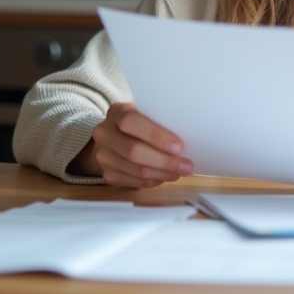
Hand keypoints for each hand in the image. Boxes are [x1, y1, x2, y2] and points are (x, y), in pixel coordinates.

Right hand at [70, 102, 193, 188]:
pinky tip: (164, 176)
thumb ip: (161, 119)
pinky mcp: (107, 174)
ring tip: (180, 172)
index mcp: (116, 111)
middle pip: (134, 151)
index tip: (178, 146)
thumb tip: (190, 136)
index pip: (131, 121)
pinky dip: (153, 181)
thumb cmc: (141, 123)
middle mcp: (104, 132)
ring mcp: (103, 155)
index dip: (156, 135)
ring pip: (136, 170)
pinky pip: (133, 182)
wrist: (115, 136)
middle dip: (165, 161)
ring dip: (162, 174)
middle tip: (186, 166)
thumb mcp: (148, 113)